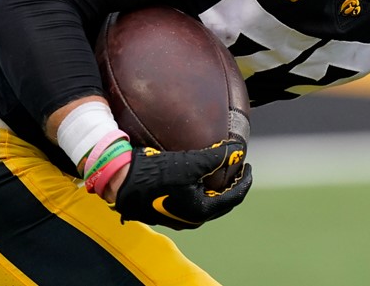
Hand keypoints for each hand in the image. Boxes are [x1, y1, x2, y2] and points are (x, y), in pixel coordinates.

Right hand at [114, 140, 251, 228]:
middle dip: (232, 184)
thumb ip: (216, 157)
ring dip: (216, 187)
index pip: (234, 197)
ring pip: (206, 202)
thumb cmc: (156, 174)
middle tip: (236, 167)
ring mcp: (178, 218)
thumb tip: (236, 150)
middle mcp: (191, 219)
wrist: (121, 182)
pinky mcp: (167, 212)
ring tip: (220, 170)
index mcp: (201, 211)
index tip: (248, 166)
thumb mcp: (191, 163)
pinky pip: (192, 201)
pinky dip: (201, 189)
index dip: (244, 181)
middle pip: (221, 202)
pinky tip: (199, 177)